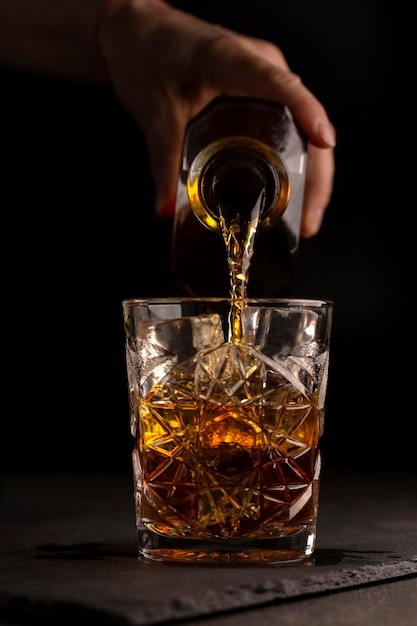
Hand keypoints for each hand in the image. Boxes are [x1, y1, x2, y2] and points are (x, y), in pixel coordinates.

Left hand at [96, 0, 335, 236]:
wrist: (137, 33)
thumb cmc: (148, 52)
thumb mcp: (154, 111)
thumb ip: (161, 160)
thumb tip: (166, 207)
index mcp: (234, 59)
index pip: (282, 86)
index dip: (308, 115)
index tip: (323, 143)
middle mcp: (262, 67)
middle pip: (305, 121)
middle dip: (315, 174)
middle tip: (307, 220)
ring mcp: (266, 80)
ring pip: (303, 129)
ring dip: (310, 175)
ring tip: (304, 218)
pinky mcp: (261, 94)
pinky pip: (290, 129)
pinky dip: (296, 165)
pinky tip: (292, 195)